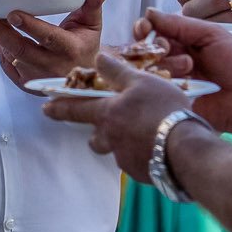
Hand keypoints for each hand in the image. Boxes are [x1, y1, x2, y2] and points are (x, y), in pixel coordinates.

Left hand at [0, 0, 104, 89]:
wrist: (84, 79)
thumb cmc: (86, 46)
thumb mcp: (92, 26)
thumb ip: (92, 6)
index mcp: (70, 49)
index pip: (48, 37)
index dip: (30, 26)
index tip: (12, 13)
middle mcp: (53, 66)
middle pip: (22, 49)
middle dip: (0, 31)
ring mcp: (38, 77)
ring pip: (12, 57)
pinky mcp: (27, 84)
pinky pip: (9, 67)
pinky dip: (0, 51)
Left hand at [41, 51, 194, 180]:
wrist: (185, 150)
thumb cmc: (164, 110)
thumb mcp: (142, 82)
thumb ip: (117, 71)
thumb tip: (99, 58)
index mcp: (108, 114)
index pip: (77, 109)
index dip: (59, 107)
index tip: (45, 108)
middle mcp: (111, 139)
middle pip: (95, 137)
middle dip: (97, 132)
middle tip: (107, 125)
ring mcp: (125, 159)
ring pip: (116, 150)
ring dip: (122, 142)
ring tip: (142, 133)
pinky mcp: (141, 173)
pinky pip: (136, 161)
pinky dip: (142, 153)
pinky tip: (158, 144)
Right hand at [141, 10, 231, 141]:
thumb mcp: (210, 34)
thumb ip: (179, 23)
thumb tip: (149, 12)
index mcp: (184, 41)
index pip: (154, 31)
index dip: (145, 27)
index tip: (144, 27)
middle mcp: (174, 60)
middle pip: (147, 49)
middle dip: (155, 44)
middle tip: (166, 47)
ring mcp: (173, 82)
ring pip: (150, 68)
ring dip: (166, 62)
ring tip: (188, 66)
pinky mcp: (174, 101)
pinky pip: (156, 90)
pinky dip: (164, 80)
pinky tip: (182, 79)